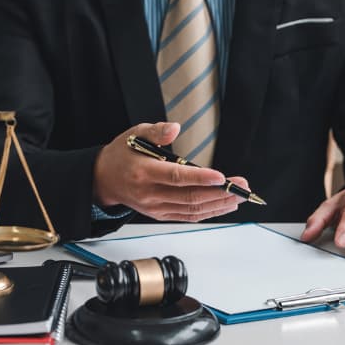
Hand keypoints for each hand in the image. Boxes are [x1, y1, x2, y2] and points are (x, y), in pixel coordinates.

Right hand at [93, 122, 248, 221]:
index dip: (200, 178)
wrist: (104, 179)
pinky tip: (224, 206)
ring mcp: (156, 207)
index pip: (176, 177)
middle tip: (241, 186)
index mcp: (144, 172)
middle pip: (190, 196)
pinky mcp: (160, 214)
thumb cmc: (122, 155)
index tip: (221, 177)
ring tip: (239, 196)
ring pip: (192, 209)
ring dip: (219, 204)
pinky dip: (208, 213)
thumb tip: (175, 128)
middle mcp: (150, 193)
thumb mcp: (134, 133)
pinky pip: (188, 216)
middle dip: (219, 192)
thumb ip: (157, 131)